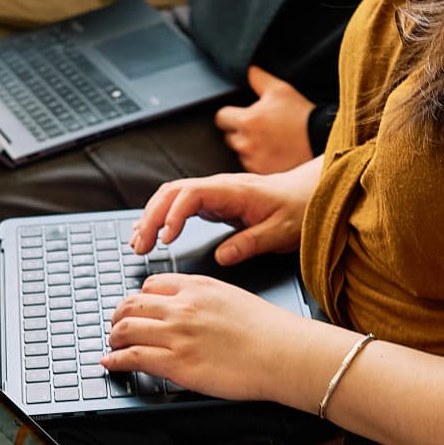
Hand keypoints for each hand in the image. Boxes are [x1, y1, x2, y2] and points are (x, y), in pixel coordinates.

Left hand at [103, 273, 306, 397]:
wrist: (284, 353)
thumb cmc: (270, 331)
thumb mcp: (233, 299)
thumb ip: (206, 301)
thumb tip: (190, 313)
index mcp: (198, 287)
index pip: (151, 285)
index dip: (139, 300)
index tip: (137, 311)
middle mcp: (182, 306)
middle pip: (131, 305)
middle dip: (119, 318)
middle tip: (117, 328)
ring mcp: (177, 334)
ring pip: (125, 330)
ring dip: (114, 339)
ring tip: (113, 347)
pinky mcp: (176, 363)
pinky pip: (132, 357)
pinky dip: (114, 360)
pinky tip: (111, 364)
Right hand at [130, 166, 314, 262]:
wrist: (306, 193)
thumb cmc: (296, 209)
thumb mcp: (280, 231)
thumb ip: (251, 243)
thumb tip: (222, 257)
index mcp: (233, 191)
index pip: (191, 195)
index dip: (174, 215)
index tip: (166, 239)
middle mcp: (217, 187)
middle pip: (171, 193)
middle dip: (150, 218)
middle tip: (139, 246)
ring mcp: (212, 193)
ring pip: (170, 197)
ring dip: (150, 218)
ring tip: (137, 244)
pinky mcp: (211, 201)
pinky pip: (178, 205)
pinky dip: (160, 218)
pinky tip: (150, 234)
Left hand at [215, 67, 314, 172]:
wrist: (321, 140)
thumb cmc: (300, 114)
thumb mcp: (280, 90)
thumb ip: (258, 78)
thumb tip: (247, 69)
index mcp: (247, 121)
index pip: (221, 118)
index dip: (229, 114)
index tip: (239, 115)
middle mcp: (246, 143)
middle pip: (229, 137)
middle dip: (239, 131)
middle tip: (258, 128)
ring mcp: (254, 160)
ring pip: (240, 153)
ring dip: (249, 147)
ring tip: (268, 141)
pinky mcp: (263, 173)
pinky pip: (252, 166)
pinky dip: (259, 160)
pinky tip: (273, 153)